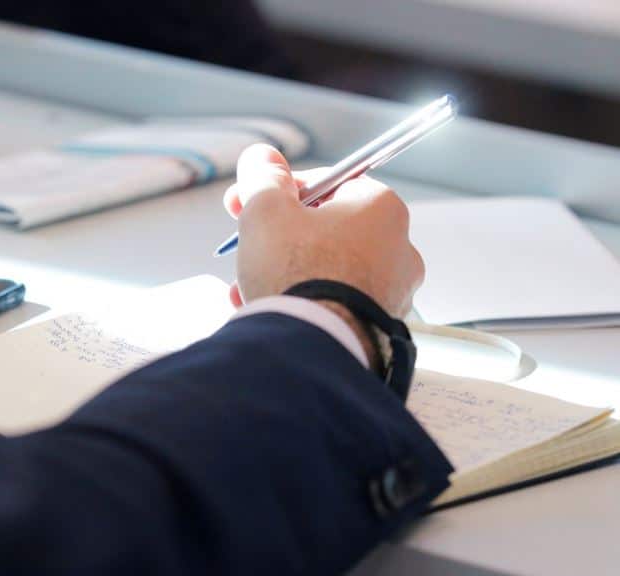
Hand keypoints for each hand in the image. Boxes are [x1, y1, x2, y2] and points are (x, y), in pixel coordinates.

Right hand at [223, 144, 423, 318]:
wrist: (315, 349)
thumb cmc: (296, 271)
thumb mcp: (266, 211)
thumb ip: (263, 178)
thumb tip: (261, 157)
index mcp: (381, 207)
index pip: (327, 184)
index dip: (279, 190)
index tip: (246, 201)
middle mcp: (399, 248)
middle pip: (326, 230)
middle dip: (279, 237)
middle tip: (245, 244)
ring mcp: (393, 293)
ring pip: (327, 271)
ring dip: (284, 273)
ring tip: (246, 288)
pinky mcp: (380, 329)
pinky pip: (334, 306)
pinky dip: (303, 305)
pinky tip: (267, 312)